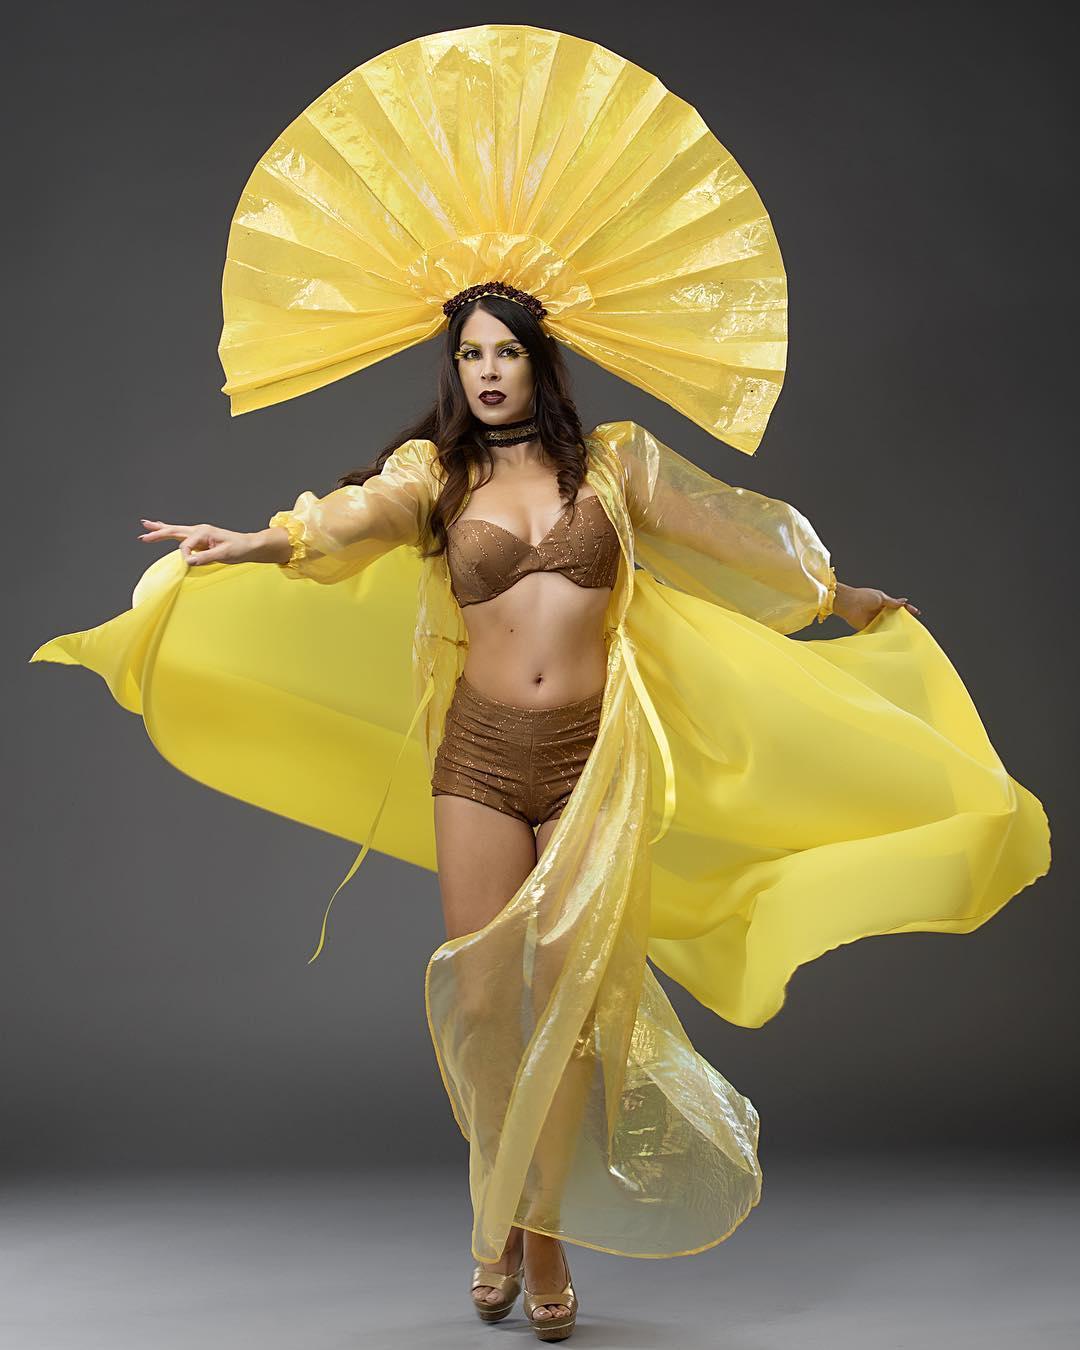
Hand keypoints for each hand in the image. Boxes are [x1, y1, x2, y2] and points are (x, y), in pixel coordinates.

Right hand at [137, 518, 257, 565]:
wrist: (249, 545)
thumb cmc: (240, 548)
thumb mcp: (224, 554)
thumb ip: (206, 557)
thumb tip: (188, 560)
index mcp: (204, 532)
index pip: (186, 545)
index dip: (185, 555)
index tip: (188, 564)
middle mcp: (199, 530)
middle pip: (174, 530)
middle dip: (158, 533)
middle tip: (143, 535)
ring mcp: (199, 533)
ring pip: (175, 530)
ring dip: (160, 529)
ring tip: (146, 526)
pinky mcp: (200, 539)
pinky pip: (181, 535)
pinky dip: (170, 532)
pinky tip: (162, 529)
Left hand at [834, 582, 920, 631]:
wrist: (848, 604)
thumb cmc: (863, 597)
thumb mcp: (881, 597)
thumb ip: (892, 602)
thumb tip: (904, 602)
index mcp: (885, 603)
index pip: (899, 607)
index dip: (907, 609)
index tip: (915, 612)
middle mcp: (881, 612)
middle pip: (895, 617)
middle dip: (903, 620)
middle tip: (912, 624)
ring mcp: (876, 620)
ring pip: (888, 626)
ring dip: (894, 629)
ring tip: (904, 632)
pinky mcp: (869, 628)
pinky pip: (879, 632)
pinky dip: (884, 635)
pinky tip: (891, 638)